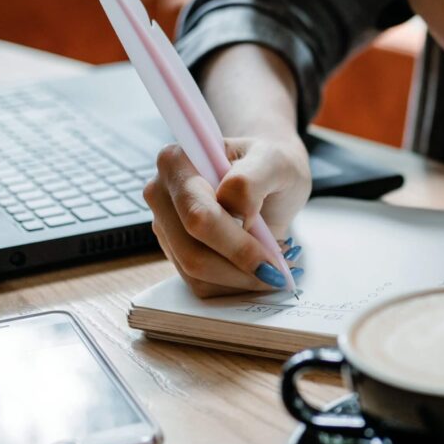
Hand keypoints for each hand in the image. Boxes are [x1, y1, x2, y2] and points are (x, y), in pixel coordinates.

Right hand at [144, 136, 310, 297]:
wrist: (269, 177)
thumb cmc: (271, 164)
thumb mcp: (275, 160)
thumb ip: (251, 180)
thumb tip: (236, 212)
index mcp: (177, 163)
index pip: (198, 216)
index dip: (237, 245)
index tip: (273, 259)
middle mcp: (162, 195)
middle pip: (193, 252)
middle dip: (241, 269)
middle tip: (281, 272)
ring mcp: (166, 227)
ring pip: (196, 274)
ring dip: (241, 279)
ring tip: (275, 265)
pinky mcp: (175, 252)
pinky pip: (203, 284)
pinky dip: (236, 283)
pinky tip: (259, 266)